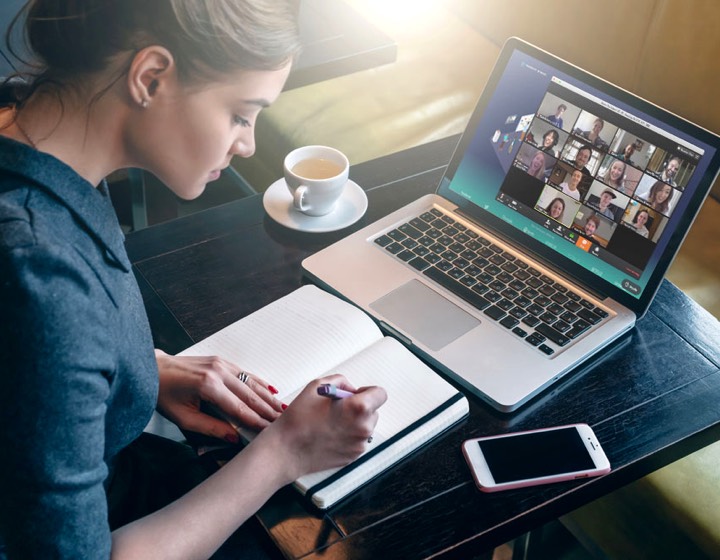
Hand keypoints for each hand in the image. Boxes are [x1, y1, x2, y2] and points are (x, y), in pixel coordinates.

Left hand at [155, 349, 283, 441]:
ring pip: (251, 382)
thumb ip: (210, 428)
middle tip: (283, 421)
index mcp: (208, 386)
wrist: (153, 369)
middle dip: (267, 409)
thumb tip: (233, 437)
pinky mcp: (221, 361)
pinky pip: (245, 373)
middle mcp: (218, 371)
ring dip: (267, 397)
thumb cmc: (164, 394)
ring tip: (281, 409)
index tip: (269, 430)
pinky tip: (271, 390)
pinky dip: (259, 383)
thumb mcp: (183, 418)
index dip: (256, 421)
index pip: (239, 408)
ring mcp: (221, 364)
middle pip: (250, 394)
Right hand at [257, 373, 386, 481]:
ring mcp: (359, 444)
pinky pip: (357, 440)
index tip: (356, 393)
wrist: (286, 450)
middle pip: (373, 411)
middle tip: (338, 408)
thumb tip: (350, 389)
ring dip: (354, 422)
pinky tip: (330, 434)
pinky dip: (348, 435)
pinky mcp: (353, 456)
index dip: (368, 391)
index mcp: (358, 408)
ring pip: (365, 426)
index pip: (380, 394)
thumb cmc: (298, 420)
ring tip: (331, 422)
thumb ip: (340, 381)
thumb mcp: (316, 386)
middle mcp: (363, 428)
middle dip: (359, 407)